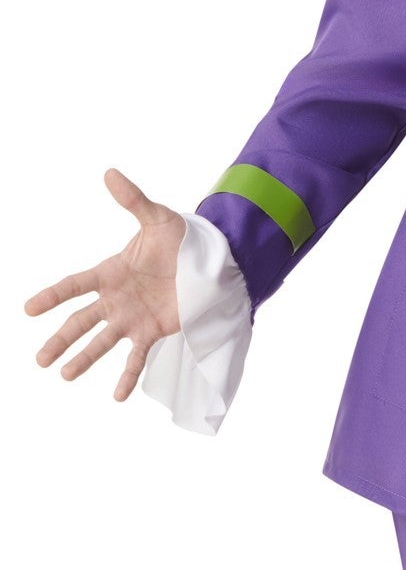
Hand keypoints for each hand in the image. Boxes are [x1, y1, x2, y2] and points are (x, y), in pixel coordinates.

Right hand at [24, 169, 185, 402]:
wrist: (212, 262)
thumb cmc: (182, 239)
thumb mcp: (158, 219)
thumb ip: (134, 200)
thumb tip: (110, 173)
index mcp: (111, 272)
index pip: (74, 286)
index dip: (51, 296)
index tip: (28, 308)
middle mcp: (116, 298)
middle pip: (80, 322)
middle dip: (60, 340)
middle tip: (39, 359)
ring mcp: (133, 318)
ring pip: (102, 343)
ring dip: (84, 360)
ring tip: (64, 376)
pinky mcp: (153, 331)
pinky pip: (136, 357)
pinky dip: (127, 377)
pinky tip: (118, 397)